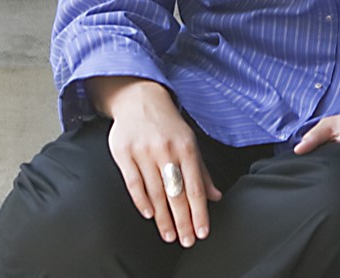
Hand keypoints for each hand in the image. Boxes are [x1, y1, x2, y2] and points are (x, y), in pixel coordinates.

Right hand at [91, 77, 222, 247]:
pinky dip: (141, 200)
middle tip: (187, 240)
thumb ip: (202, 171)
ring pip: (156, 192)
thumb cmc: (168, 124)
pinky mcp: (124, 153)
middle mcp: (166, 150)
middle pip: (176, 193)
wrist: (139, 99)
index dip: (199, 212)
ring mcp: (144, 152)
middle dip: (183, 220)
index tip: (202, 231)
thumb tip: (215, 196)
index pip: (195, 187)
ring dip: (163, 217)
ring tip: (169, 235)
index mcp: (186, 147)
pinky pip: (133, 182)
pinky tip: (149, 215)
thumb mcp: (190, 142)